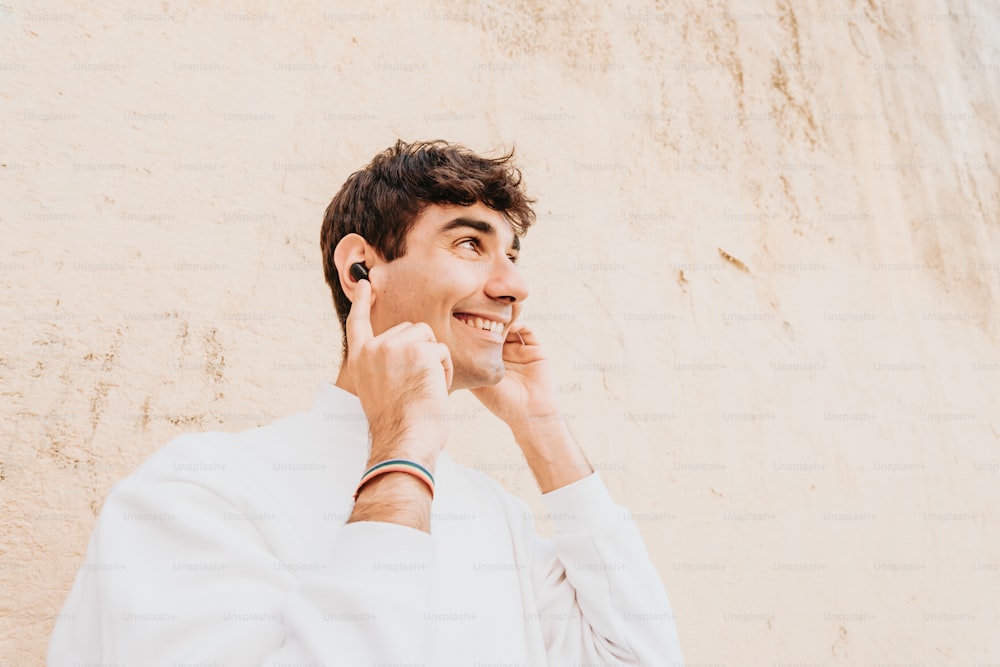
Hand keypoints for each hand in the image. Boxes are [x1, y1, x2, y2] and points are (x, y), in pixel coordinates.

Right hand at [346, 278, 452, 470]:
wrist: (404, 441)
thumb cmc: (398, 425)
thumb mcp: (380, 389)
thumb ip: (385, 364)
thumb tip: (405, 347)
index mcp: (360, 359)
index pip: (358, 323)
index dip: (362, 301)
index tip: (365, 283)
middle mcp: (374, 349)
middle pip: (410, 330)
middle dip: (420, 353)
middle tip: (414, 386)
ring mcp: (395, 347)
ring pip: (427, 338)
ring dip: (433, 362)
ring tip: (422, 388)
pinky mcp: (418, 351)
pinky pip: (441, 351)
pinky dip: (445, 372)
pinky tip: (433, 391)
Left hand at [471, 322, 592, 492]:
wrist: (529, 413)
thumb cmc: (501, 402)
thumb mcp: (478, 384)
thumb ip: (467, 369)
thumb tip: (447, 354)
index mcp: (491, 362)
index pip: (482, 338)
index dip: (474, 329)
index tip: (466, 322)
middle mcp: (506, 355)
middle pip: (496, 330)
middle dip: (488, 320)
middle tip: (479, 313)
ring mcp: (521, 351)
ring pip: (511, 327)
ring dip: (504, 319)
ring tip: (494, 316)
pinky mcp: (536, 350)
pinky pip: (527, 331)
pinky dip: (519, 324)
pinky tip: (509, 325)